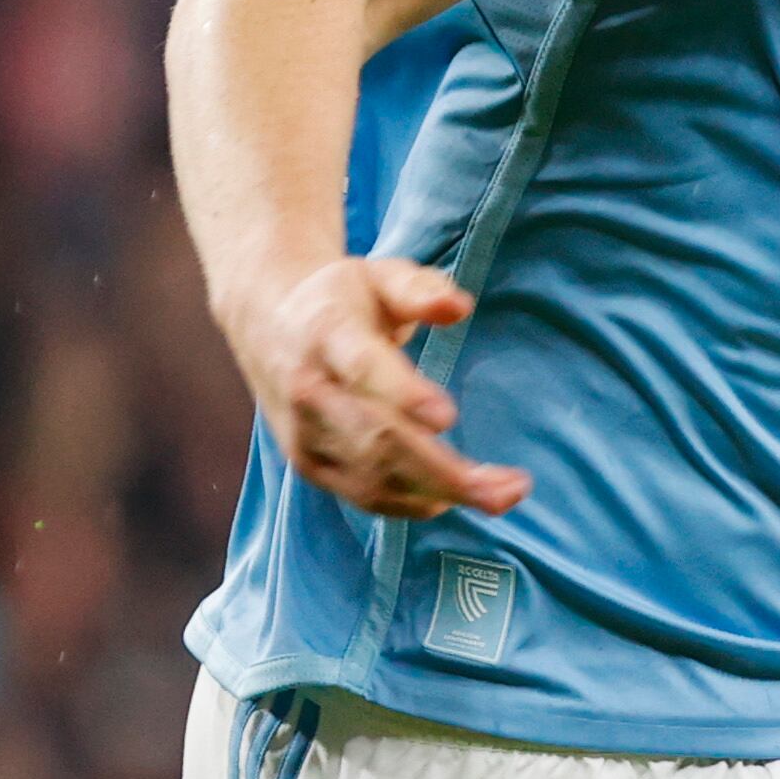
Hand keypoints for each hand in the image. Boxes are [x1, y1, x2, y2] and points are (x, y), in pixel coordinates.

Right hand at [226, 255, 528, 519]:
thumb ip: (419, 288)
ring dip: (440, 492)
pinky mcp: (308, 463)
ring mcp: (305, 434)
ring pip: (372, 476)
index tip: (448, 417)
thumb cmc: (342, 297)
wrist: (267, 322)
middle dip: (445, 470)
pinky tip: (453, 500)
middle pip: (376, 439)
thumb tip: (457, 308)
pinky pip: (360, 494)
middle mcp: (309, 390)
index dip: (402, 394)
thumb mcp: (379, 274)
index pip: (362, 369)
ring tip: (504, 495)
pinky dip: (408, 504)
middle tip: (512, 486)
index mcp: (326, 334)